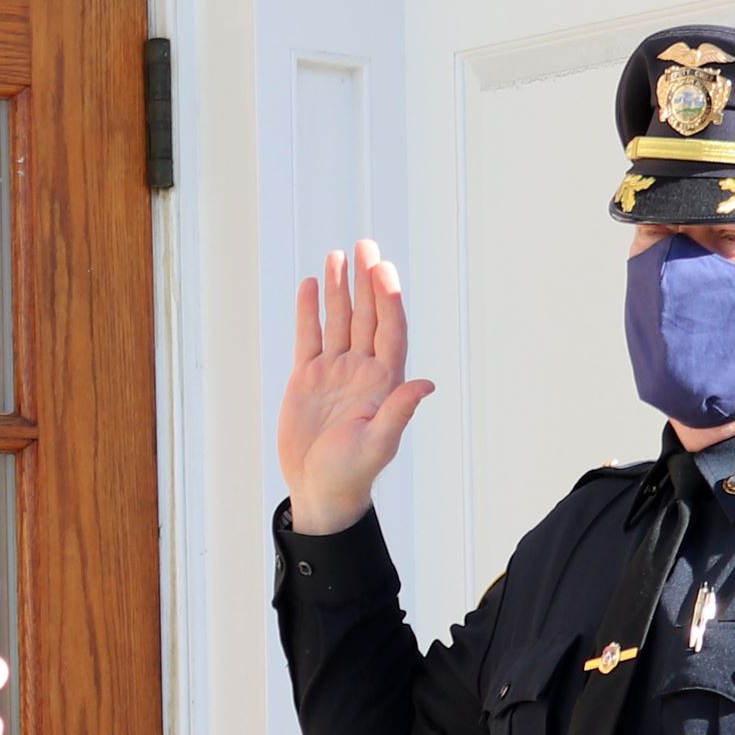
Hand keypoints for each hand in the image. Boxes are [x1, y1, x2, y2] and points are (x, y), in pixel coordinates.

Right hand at [276, 238, 434, 535]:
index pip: (389, 330)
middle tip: (366, 245)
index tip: (382, 270)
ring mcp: (335, 371)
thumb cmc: (352, 473)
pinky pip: (310, 337)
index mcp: (384, 382)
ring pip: (338, 321)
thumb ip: (399, 411)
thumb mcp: (378, 443)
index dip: (387, 299)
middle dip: (366, 281)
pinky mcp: (308, 378)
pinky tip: (312, 285)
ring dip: (339, 288)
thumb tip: (426, 384)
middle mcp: (362, 370)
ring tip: (338, 255)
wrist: (319, 489)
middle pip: (366, 316)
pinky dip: (310, 311)